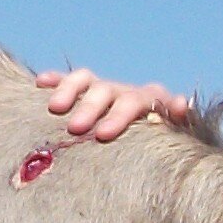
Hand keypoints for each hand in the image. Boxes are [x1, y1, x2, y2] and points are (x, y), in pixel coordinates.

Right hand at [34, 67, 194, 141]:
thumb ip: (178, 120)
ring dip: (70, 91)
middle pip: (106, 91)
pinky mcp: (85, 91)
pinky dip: (55, 79)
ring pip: (85, 80)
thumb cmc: (160, 142)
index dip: (118, 117)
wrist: (151, 131)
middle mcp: (123, 90)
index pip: (134, 102)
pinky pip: (68, 80)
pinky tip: (40, 83)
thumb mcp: (175, 133)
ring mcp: (103, 88)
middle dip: (90, 108)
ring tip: (55, 108)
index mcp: (147, 99)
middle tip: (75, 128)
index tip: (103, 135)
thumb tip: (182, 103)